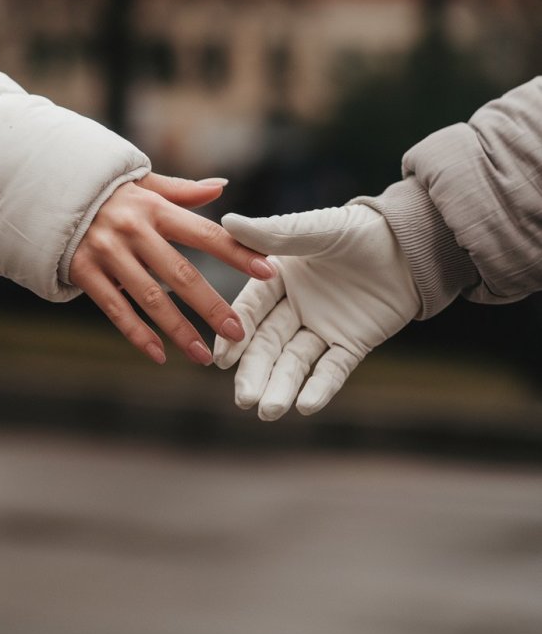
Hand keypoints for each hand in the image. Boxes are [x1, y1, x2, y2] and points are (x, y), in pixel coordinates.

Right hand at [69, 173, 275, 365]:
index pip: (206, 233)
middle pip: (181, 274)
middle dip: (212, 306)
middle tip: (237, 332)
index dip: (238, 253)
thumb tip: (223, 187)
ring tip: (204, 356)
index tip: (268, 271)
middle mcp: (134, 230)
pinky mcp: (83, 272)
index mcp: (155, 208)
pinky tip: (159, 355)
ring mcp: (107, 253)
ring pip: (150, 298)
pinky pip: (115, 309)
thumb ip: (183, 191)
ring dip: (179, 330)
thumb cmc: (107, 192)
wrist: (44, 189)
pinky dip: (137, 334)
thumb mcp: (143, 184)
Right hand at [214, 203, 420, 418]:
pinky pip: (332, 369)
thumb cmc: (361, 229)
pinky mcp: (351, 344)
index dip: (237, 334)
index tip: (222, 360)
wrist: (412, 245)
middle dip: (256, 371)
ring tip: (270, 411)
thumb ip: (274, 234)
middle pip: (269, 343)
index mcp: (279, 277)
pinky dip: (320, 387)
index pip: (252, 309)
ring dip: (282, 386)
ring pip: (296, 362)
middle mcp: (296, 305)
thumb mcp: (316, 230)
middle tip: (244, 398)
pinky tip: (306, 406)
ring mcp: (323, 327)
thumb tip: (227, 221)